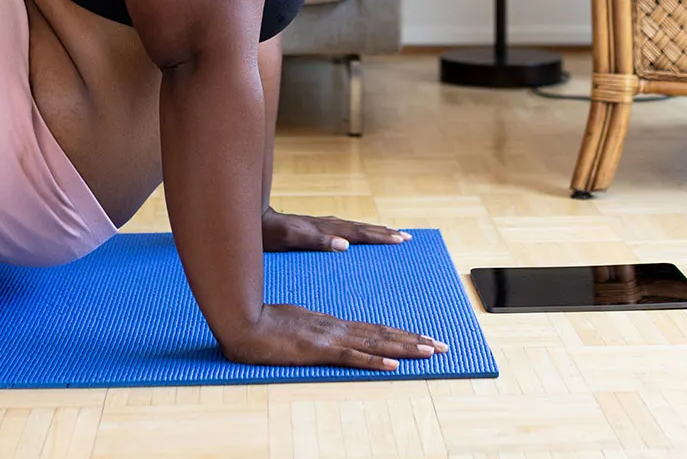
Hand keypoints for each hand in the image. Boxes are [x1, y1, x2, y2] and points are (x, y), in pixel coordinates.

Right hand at [221, 303, 446, 370]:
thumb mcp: (293, 328)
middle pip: (384, 335)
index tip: (425, 339)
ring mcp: (329, 338)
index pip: (375, 331)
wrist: (243, 321)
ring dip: (405, 348)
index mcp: (332, 325)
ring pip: (376, 344)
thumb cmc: (262, 325)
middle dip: (416, 341)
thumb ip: (310, 334)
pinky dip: (374, 362)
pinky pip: (352, 357)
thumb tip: (323, 341)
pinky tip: (393, 366)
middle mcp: (337, 328)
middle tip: (443, 346)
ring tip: (431, 351)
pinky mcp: (319, 350)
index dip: (402, 335)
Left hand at [262, 209, 410, 251]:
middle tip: (407, 237)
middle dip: (385, 232)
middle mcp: (328, 224)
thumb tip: (345, 245)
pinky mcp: (317, 228)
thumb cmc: (270, 233)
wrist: (254, 220)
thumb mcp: (291, 239)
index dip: (381, 237)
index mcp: (326, 229)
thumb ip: (317, 241)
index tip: (401, 240)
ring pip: (356, 227)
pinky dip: (359, 232)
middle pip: (363, 228)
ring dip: (375, 230)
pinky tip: (360, 236)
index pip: (360, 233)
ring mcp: (323, 225)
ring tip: (393, 233)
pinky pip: (346, 230)